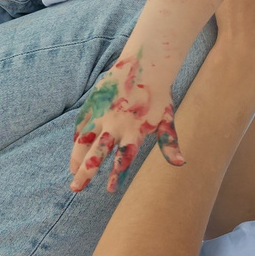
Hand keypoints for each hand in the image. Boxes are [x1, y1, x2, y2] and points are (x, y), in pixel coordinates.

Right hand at [71, 51, 181, 190]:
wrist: (145, 64)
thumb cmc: (159, 96)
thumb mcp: (167, 120)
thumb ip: (169, 143)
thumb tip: (181, 164)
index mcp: (134, 130)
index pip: (124, 157)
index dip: (116, 175)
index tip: (110, 191)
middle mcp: (115, 124)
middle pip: (97, 152)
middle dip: (86, 172)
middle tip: (76, 189)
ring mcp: (101, 113)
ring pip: (84, 140)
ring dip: (77, 158)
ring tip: (72, 174)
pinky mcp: (93, 104)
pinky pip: (81, 124)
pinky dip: (77, 138)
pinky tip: (75, 152)